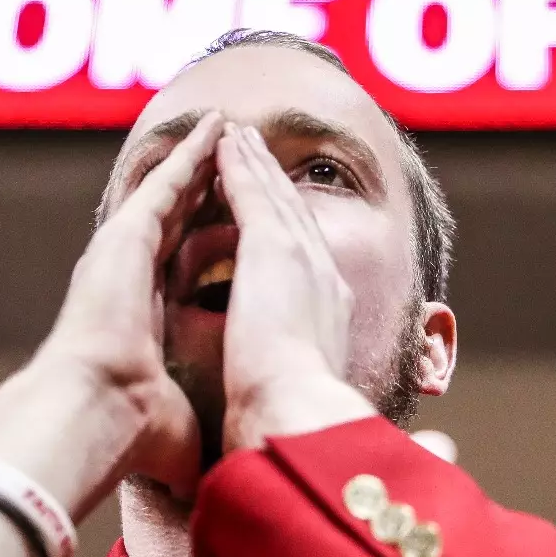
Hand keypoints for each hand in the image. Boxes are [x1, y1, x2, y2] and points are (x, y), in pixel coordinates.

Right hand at [0, 109, 220, 514]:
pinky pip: (164, 185)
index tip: (236, 223)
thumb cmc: (132, 431)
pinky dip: (190, 157)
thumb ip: (193, 427)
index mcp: (145, 318)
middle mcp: (133, 281)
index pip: (183, 270)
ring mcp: (126, 255)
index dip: (210, 243)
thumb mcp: (181, 421)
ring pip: (171, 195)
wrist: (97, 415)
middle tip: (236, 157)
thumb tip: (215, 485)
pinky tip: (214, 132)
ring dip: (200, 161)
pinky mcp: (125, 238)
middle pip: (178, 224)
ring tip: (228, 128)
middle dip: (206, 190)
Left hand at [216, 123, 375, 449]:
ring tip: (239, 137)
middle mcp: (325, 277)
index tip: (279, 210)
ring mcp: (302, 257)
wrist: (296, 411)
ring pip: (276, 196)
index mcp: (332, 314)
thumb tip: (305, 404)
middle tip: (259, 153)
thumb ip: (307, 382)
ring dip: (257, 164)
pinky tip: (223, 147)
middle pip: (297, 217)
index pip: (309, 259)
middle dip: (278, 183)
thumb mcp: (308, 394)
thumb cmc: (295, 419)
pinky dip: (239, 168)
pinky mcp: (273, 247)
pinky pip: (252, 195)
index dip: (293, 228)